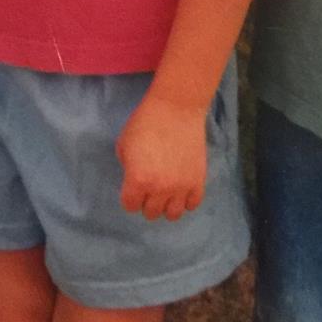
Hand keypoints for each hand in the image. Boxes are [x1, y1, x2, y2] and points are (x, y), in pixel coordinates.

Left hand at [116, 93, 206, 220]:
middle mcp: (160, 189)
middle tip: (149, 185)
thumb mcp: (124, 143)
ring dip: (166, 204)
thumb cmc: (145, 121)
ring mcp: (181, 187)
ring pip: (173, 215)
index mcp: (138, 180)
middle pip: (151, 213)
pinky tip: (181, 187)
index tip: (133, 185)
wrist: (176, 107)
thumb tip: (133, 179)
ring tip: (166, 190)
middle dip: (147, 201)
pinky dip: (185, 200)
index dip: (129, 196)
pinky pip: (192, 204)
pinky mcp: (198, 181)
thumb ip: (126, 167)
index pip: (130, 206)